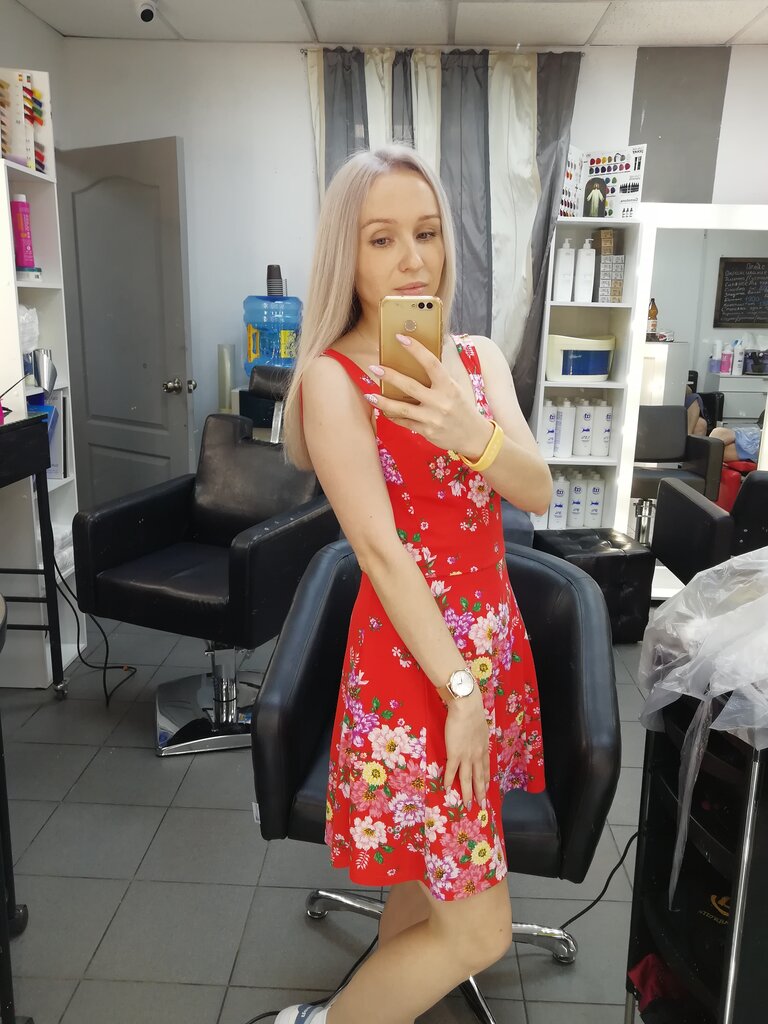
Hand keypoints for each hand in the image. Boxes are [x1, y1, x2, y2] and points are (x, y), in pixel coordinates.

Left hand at [366, 335, 491, 455]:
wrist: (473, 436)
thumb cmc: (462, 407)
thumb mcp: (455, 389)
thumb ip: (438, 378)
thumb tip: (418, 359)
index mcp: (449, 386)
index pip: (431, 363)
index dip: (416, 349)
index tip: (400, 338)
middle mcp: (441, 402)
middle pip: (410, 386)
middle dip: (390, 376)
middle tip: (374, 367)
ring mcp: (432, 418)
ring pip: (402, 408)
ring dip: (383, 401)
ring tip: (369, 395)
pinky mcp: (427, 431)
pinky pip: (404, 422)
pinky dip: (392, 415)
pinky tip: (382, 409)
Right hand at [443, 689, 490, 810]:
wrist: (467, 708)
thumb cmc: (473, 713)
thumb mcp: (481, 727)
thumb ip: (479, 736)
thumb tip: (477, 737)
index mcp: (484, 749)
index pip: (486, 769)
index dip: (486, 780)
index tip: (487, 789)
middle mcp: (477, 755)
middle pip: (479, 778)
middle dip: (481, 793)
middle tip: (481, 806)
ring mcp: (466, 756)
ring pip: (467, 779)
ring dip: (468, 793)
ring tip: (468, 805)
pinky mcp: (455, 753)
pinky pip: (452, 771)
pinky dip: (449, 781)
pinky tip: (447, 789)